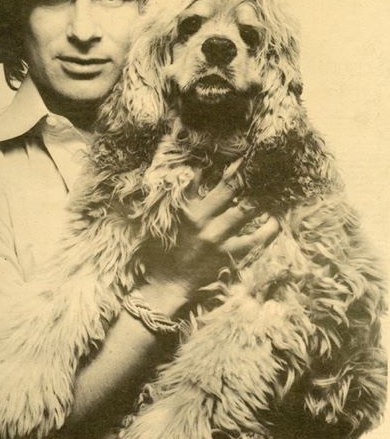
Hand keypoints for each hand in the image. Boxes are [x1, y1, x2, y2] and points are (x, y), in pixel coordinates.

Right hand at [143, 160, 279, 298]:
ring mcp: (219, 238)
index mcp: (187, 210)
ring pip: (246, 210)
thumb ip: (181, 195)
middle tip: (261, 161)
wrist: (168, 283)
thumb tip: (195, 170)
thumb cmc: (164, 249)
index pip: (204, 178)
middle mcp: (204, 221)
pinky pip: (257, 239)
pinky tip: (275, 219)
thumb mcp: (167, 219)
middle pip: (231, 188)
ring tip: (274, 185)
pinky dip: (269, 228)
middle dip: (246, 173)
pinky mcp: (231, 255)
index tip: (240, 156)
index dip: (225, 165)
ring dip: (261, 196)